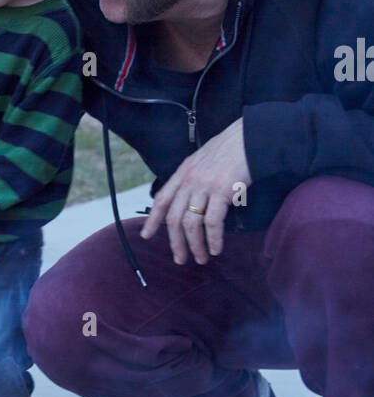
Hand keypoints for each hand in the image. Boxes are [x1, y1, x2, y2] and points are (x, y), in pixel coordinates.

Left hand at [139, 118, 250, 263]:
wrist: (249, 137)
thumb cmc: (231, 149)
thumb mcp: (203, 159)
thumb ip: (194, 177)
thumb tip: (192, 200)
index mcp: (183, 172)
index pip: (162, 199)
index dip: (152, 219)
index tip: (146, 235)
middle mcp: (189, 180)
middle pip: (174, 218)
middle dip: (175, 242)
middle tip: (180, 259)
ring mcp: (204, 186)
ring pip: (191, 224)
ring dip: (195, 245)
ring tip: (201, 258)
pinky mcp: (221, 191)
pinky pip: (212, 222)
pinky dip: (213, 239)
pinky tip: (216, 249)